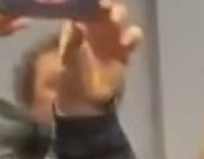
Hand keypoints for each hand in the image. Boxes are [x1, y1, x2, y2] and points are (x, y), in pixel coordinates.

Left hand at [55, 0, 142, 116]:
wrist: (87, 104)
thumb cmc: (73, 81)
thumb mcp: (70, 61)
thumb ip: (74, 43)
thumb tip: (76, 23)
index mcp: (76, 28)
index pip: (83, 7)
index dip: (89, 2)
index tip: (94, 0)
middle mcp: (94, 30)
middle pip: (103, 9)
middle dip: (106, 5)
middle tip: (106, 5)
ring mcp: (110, 40)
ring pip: (118, 20)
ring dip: (119, 16)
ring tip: (116, 19)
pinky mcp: (123, 52)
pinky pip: (131, 38)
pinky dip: (133, 36)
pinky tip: (129, 41)